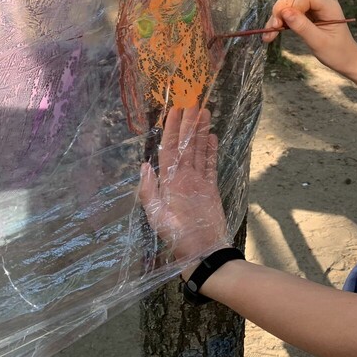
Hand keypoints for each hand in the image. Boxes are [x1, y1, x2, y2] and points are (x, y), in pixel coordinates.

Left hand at [137, 107, 229, 271]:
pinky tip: (212, 137)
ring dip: (200, 133)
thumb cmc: (178, 238)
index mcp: (167, 182)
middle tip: (193, 103)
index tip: (175, 111)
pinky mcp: (210, 188)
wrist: (202, 253)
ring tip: (205, 113)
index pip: (169, 149)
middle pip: (185, 146)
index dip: (171, 130)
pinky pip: (210, 165)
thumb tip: (144, 166)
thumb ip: (149, 192)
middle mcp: (182, 178)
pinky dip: (211, 151)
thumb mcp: (157, 217)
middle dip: (188, 125)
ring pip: (198, 152)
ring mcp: (197, 182)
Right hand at [262, 0, 356, 75]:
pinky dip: (281, 19)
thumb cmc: (337, 52)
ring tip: (270, 34)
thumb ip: (303, 27)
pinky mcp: (308, 10)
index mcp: (329, 4)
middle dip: (281, 9)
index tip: (282, 25)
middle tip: (273, 29)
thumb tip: (284, 12)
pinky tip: (272, 33)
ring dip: (277, 15)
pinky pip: (290, 8)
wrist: (346, 59)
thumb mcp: (319, 43)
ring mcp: (314, 3)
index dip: (291, 6)